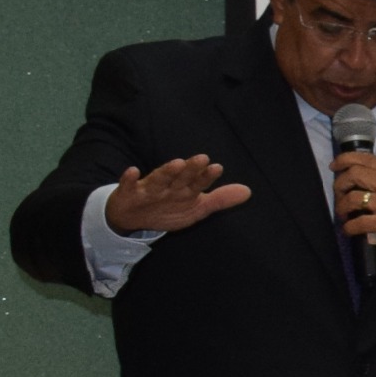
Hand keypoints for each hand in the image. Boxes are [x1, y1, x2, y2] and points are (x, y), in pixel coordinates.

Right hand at [102, 154, 251, 235]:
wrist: (132, 217)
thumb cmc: (167, 208)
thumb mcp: (196, 208)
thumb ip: (219, 200)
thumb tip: (248, 191)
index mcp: (185, 189)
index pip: (198, 182)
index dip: (207, 177)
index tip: (218, 167)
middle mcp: (168, 186)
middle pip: (180, 177)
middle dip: (190, 169)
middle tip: (202, 159)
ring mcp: (148, 189)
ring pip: (157, 179)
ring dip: (166, 172)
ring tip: (177, 164)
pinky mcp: (128, 193)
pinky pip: (127, 186)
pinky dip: (128, 179)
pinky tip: (132, 171)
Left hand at [330, 150, 375, 264]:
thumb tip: (358, 175)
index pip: (366, 158)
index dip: (344, 159)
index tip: (334, 166)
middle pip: (355, 174)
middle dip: (339, 185)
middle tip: (340, 196)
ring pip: (353, 198)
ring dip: (341, 208)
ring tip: (344, 214)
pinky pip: (359, 222)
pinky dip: (349, 227)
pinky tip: (349, 230)